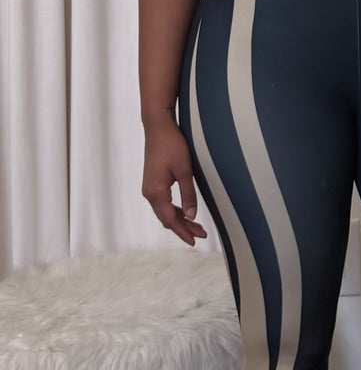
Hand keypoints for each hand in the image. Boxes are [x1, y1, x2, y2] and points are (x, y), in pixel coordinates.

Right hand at [141, 119, 207, 245]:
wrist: (158, 127)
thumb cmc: (172, 145)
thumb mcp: (184, 171)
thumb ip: (188, 195)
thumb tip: (191, 216)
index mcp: (156, 193)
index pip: (170, 220)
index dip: (183, 232)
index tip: (195, 241)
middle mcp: (149, 193)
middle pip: (167, 218)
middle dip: (184, 228)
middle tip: (202, 234)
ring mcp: (149, 188)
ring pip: (165, 212)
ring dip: (180, 220)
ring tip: (197, 226)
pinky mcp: (153, 182)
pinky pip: (163, 203)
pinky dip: (174, 211)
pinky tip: (185, 212)